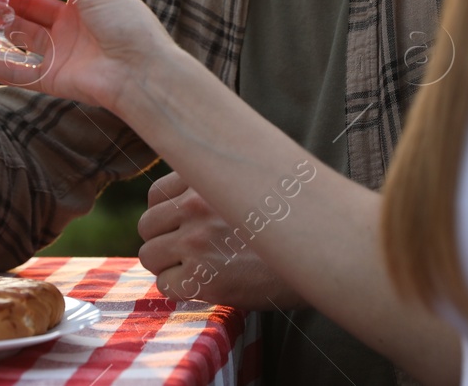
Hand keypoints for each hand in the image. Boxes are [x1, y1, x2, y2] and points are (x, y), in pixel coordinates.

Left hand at [137, 172, 304, 308]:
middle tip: (190, 252)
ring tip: (197, 269)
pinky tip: (205, 285)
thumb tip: (185, 197)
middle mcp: (195, 205)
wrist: (320, 253)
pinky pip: (165, 285)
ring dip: (168, 265)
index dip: (166, 214)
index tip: (184, 225)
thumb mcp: (252, 185)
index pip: (155, 195)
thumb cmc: (289, 221)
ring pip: (149, 255)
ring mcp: (195, 240)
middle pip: (146, 226)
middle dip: (163, 240)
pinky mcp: (202, 277)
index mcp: (206, 177)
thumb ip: (219, 185)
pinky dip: (180, 289)